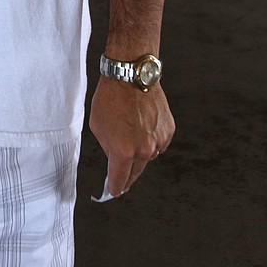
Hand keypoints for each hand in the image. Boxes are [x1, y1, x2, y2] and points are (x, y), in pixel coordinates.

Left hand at [89, 76, 173, 196]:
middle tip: (122, 179)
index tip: (113, 191)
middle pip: (136, 173)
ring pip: (149, 157)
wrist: (131, 75)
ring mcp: (159, 140)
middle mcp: (144, 150)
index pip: (119, 180)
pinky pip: (159, 143)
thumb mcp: (97, 126)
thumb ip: (107, 147)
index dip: (115, 187)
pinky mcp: (168, 130)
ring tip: (131, 137)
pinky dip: (151, 140)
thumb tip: (114, 158)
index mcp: (123, 152)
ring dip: (140, 153)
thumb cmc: (110, 97)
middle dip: (127, 176)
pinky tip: (142, 127)